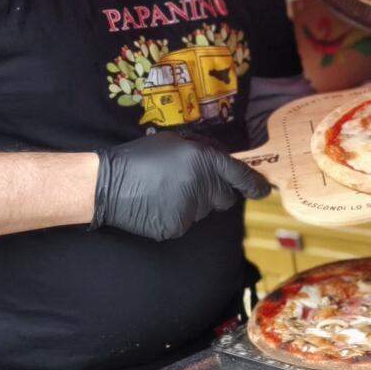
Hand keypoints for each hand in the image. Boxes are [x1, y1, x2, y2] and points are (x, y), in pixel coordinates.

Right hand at [91, 134, 269, 241]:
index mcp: (205, 162)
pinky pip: (186, 222)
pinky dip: (177, 215)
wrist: (107, 184)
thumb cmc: (141, 157)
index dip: (255, 185)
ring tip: (167, 192)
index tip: (263, 190)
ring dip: (195, 202)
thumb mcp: (176, 142)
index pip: (241, 176)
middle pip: (225, 198)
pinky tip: (159, 205)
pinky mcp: (176, 228)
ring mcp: (190, 210)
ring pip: (205, 210)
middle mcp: (203, 187)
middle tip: (192, 184)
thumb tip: (221, 160)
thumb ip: (203, 151)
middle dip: (216, 192)